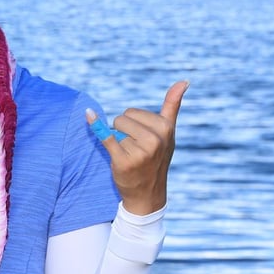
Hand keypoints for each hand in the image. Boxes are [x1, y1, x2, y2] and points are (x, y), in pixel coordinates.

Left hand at [87, 80, 189, 215]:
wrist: (148, 193)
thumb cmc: (157, 158)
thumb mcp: (168, 132)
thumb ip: (173, 105)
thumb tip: (184, 80)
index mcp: (166, 129)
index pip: (132, 112)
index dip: (132, 124)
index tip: (143, 138)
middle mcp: (156, 139)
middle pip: (122, 118)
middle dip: (123, 131)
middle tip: (134, 149)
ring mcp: (140, 151)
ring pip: (114, 129)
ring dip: (117, 141)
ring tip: (128, 155)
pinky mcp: (124, 160)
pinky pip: (105, 137)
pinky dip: (95, 126)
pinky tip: (88, 115)